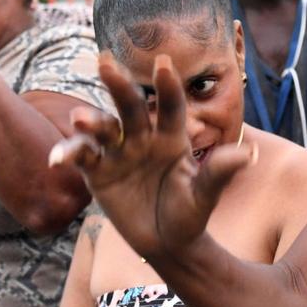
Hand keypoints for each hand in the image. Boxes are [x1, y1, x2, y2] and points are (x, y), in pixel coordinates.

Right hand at [49, 53, 254, 259]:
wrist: (167, 245)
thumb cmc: (190, 216)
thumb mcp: (204, 197)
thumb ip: (219, 173)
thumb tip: (248, 153)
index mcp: (172, 137)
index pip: (170, 106)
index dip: (167, 86)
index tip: (164, 62)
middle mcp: (143, 138)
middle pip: (129, 106)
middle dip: (118, 85)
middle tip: (105, 62)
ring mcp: (119, 153)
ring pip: (102, 128)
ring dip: (90, 121)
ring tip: (79, 119)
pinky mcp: (98, 172)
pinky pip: (82, 157)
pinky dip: (69, 153)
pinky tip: (57, 158)